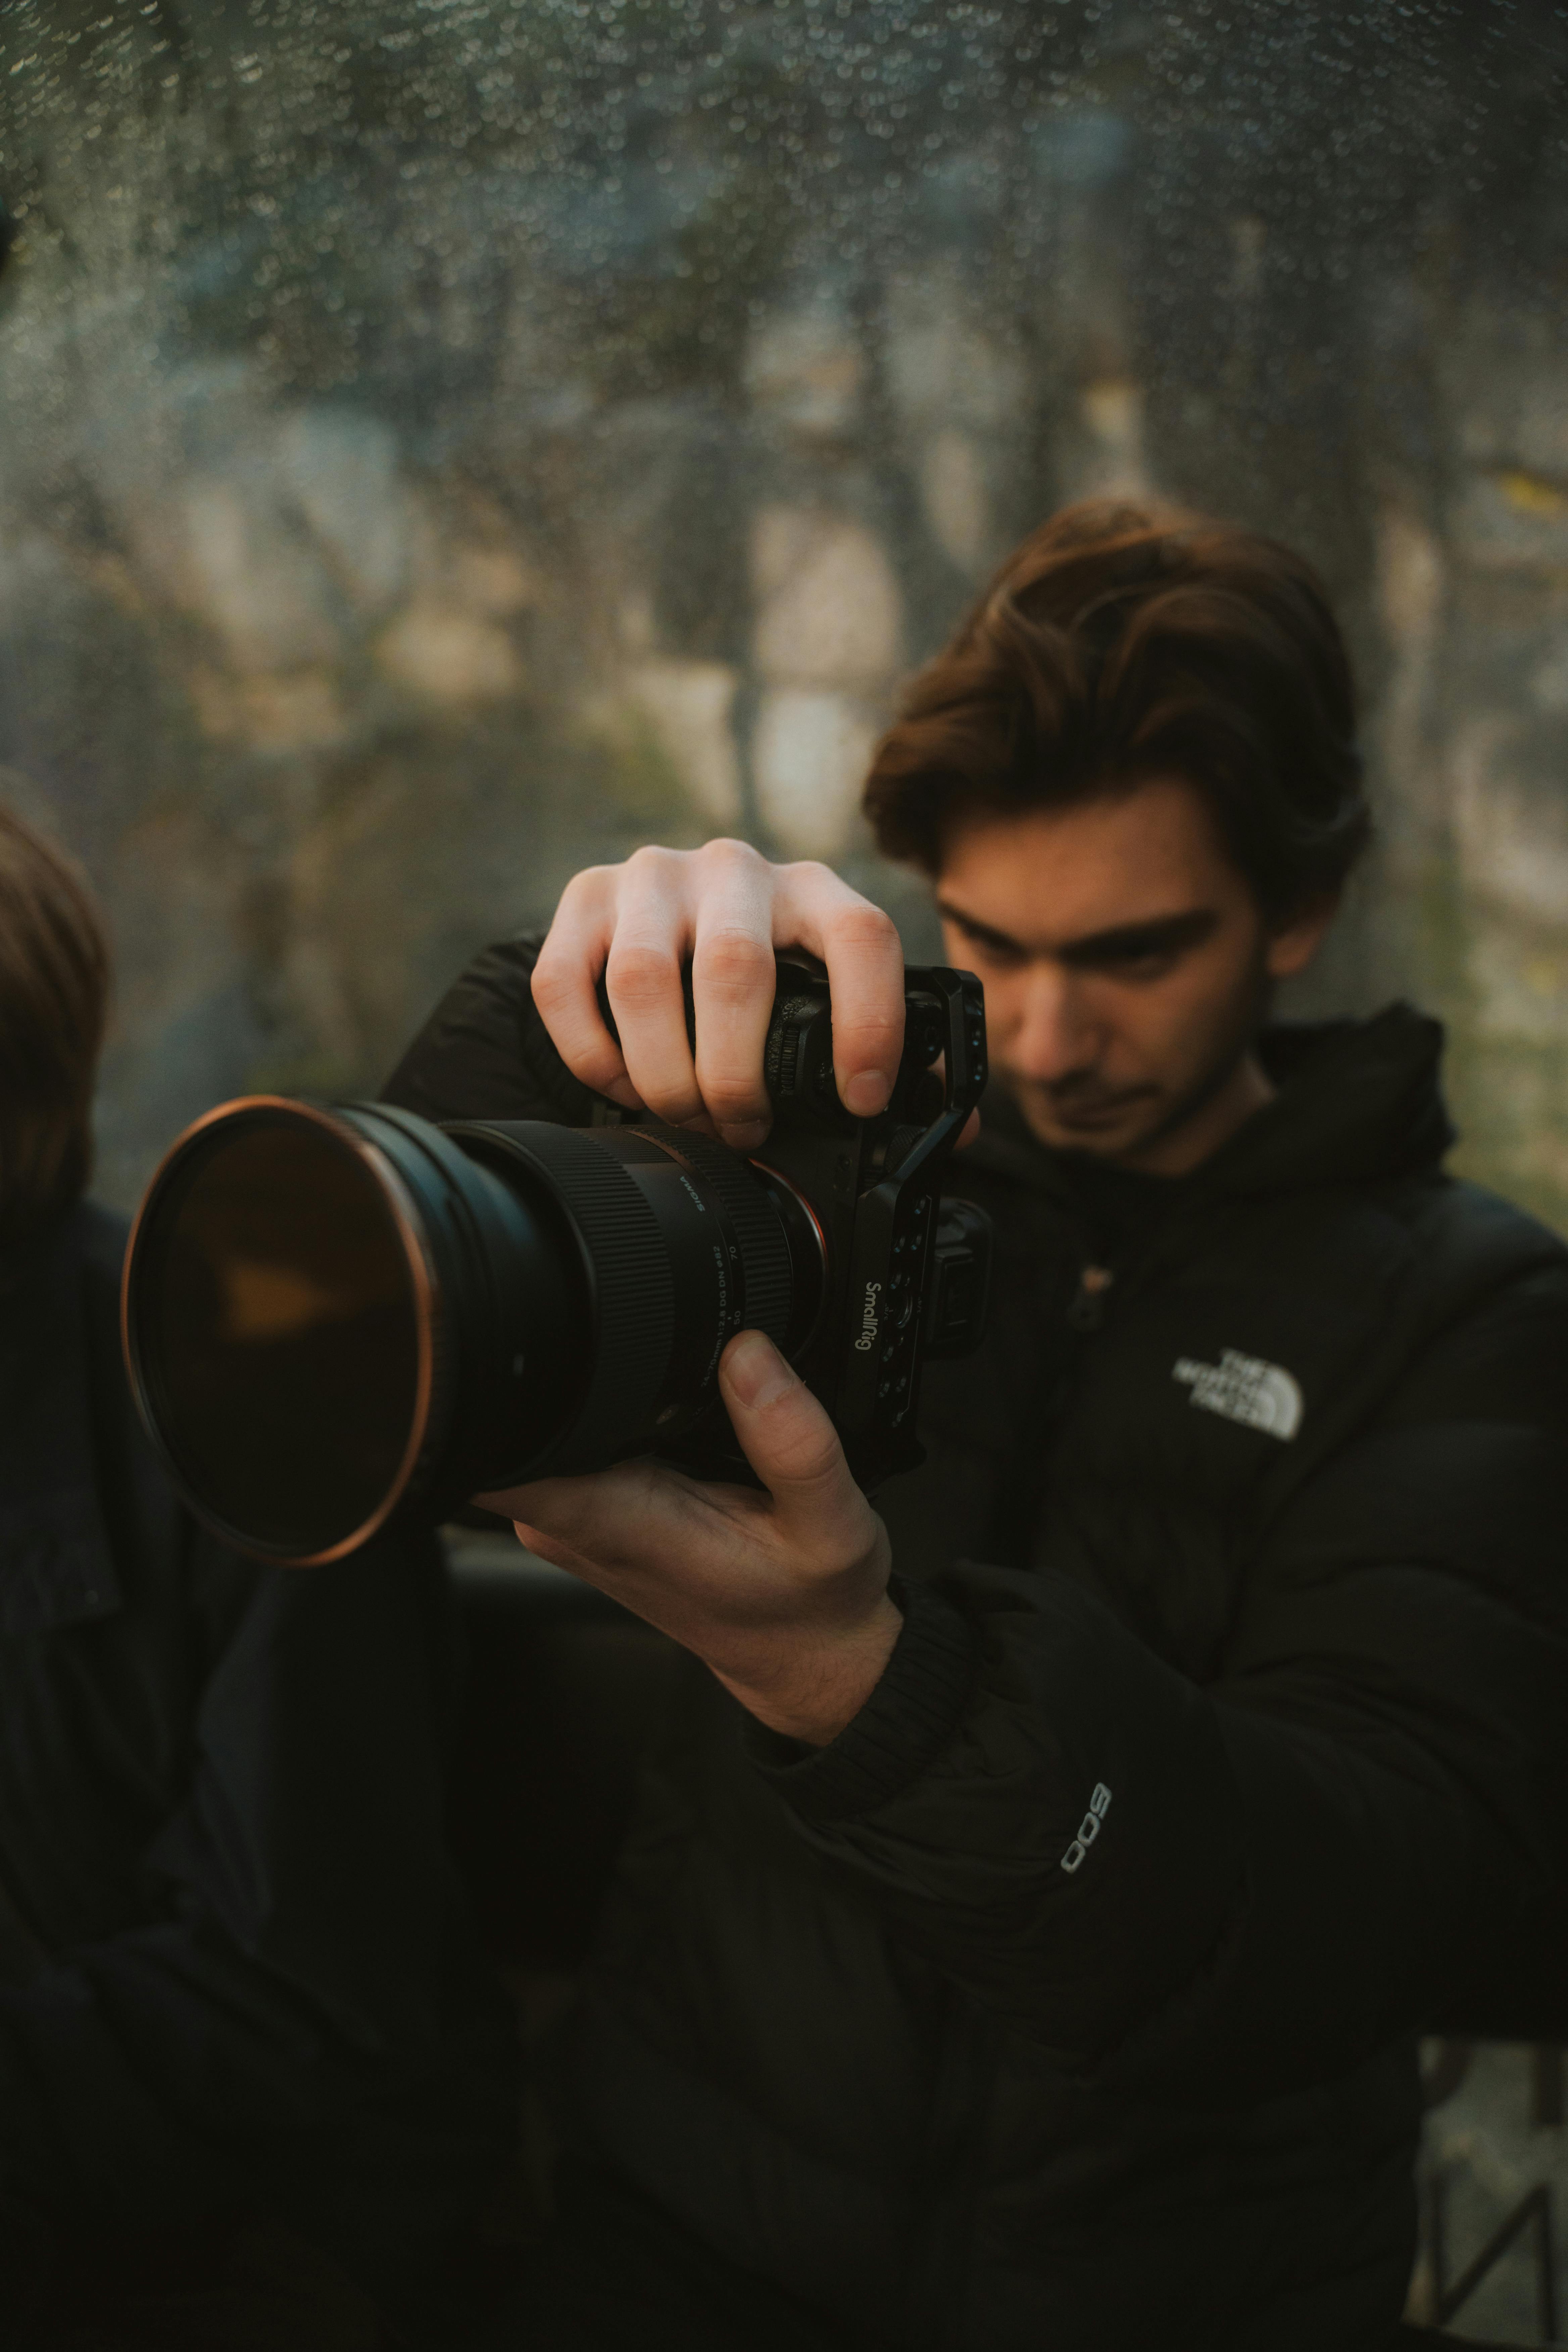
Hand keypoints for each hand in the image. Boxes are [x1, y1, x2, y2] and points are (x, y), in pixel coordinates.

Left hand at [475, 1329, 899, 1744]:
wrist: (802, 1653)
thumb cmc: (809, 1605)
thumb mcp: (833, 1527)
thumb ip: (794, 1442)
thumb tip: (748, 1354)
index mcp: (612, 1521)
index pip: (491, 1453)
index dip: (499, 1391)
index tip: (559, 1348)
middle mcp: (575, 1522)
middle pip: (512, 1414)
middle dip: (569, 1370)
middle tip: (671, 1383)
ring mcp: (576, 1519)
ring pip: (542, 1423)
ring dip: (598, 1395)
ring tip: (688, 1423)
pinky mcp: (591, 1512)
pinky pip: (571, 1439)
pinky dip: (617, 1419)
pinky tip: (679, 1435)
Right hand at [531, 839, 906, 1149]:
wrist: (667, 923)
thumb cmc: (767, 981)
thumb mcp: (833, 1002)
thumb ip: (894, 1059)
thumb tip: (954, 1131)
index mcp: (815, 891)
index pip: (862, 936)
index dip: (870, 1023)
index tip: (862, 1101)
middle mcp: (735, 869)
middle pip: (735, 970)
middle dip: (737, 1075)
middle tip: (743, 1130)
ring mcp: (652, 875)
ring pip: (644, 979)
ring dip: (664, 1074)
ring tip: (685, 1118)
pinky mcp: (584, 898)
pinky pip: (568, 984)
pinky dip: (592, 1054)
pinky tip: (624, 1088)